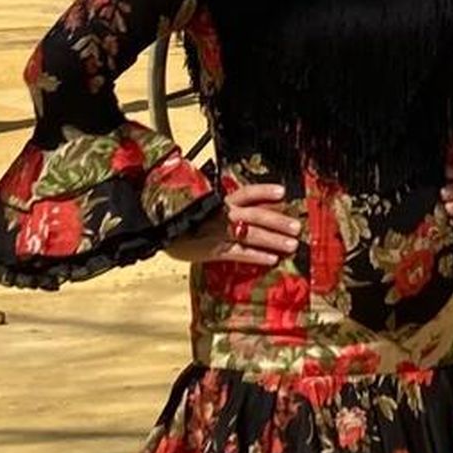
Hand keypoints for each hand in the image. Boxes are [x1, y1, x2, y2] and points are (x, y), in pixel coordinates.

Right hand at [165, 182, 301, 265]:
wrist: (156, 230)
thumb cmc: (178, 217)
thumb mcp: (197, 204)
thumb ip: (217, 204)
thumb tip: (237, 205)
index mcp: (218, 201)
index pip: (246, 193)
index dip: (264, 192)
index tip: (282, 192)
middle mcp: (222, 214)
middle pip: (255, 215)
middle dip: (278, 221)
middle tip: (297, 227)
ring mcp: (218, 233)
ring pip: (251, 234)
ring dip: (273, 239)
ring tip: (291, 244)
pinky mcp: (213, 251)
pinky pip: (239, 253)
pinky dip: (256, 256)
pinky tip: (271, 259)